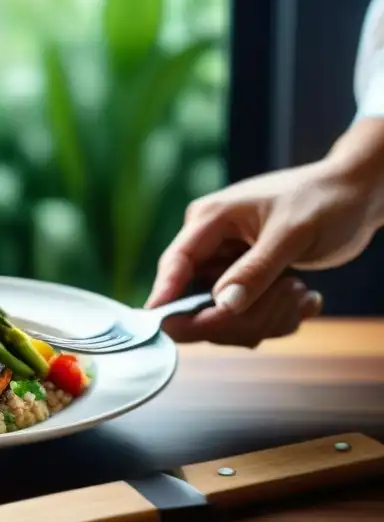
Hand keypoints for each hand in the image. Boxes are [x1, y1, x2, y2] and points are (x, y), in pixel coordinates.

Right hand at [146, 118, 383, 345]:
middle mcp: (210, 242)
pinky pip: (244, 314)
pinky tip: (304, 296)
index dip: (167, 297)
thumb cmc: (325, 200)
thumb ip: (256, 270)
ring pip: (223, 313)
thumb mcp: (292, 235)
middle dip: (243, 313)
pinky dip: (276, 315)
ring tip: (302, 291)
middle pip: (197, 298)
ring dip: (267, 315)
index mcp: (210, 219)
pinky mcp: (243, 279)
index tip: (164, 327)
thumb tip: (222, 304)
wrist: (356, 194)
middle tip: (292, 297)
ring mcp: (225, 262)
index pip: (175, 263)